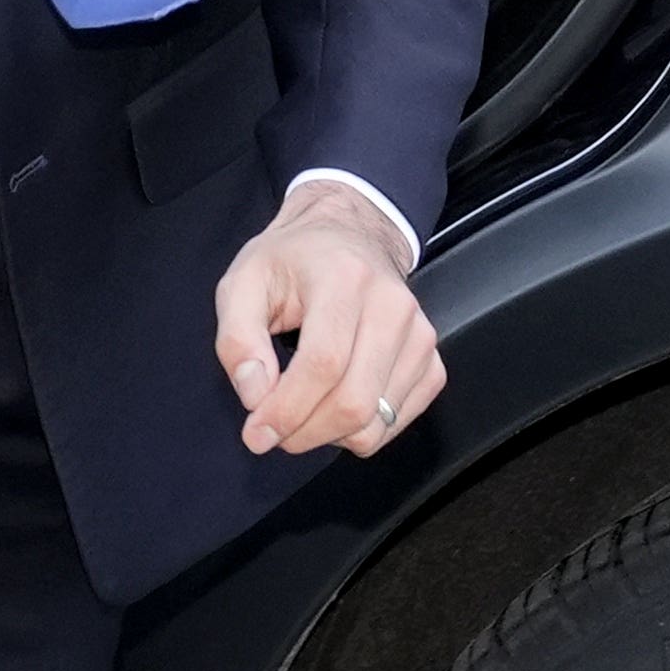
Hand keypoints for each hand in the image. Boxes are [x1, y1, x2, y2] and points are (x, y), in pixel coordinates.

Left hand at [213, 179, 444, 458]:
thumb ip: (238, 340)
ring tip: (303, 408)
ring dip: (328, 434)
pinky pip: (396, 422)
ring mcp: (419, 335)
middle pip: (354, 401)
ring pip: (375, 421)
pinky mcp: (431, 360)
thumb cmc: (292, 261)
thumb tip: (256, 395)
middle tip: (274, 429)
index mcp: (343, 278)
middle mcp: (391, 305)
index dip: (287, 409)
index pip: (323, 363)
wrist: (348, 236)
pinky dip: (359, 430)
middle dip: (304, 432)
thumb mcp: (242, 283)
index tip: (256, 433)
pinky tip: (334, 402)